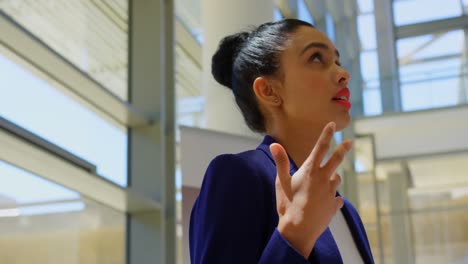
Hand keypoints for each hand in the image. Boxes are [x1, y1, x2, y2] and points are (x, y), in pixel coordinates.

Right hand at [270, 122, 352, 257]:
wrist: (298, 230)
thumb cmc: (287, 204)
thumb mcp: (281, 182)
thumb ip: (280, 162)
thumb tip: (275, 144)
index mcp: (310, 171)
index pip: (320, 148)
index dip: (326, 135)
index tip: (332, 125)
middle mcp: (323, 179)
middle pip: (336, 160)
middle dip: (343, 149)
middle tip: (350, 142)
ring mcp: (330, 192)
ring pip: (336, 180)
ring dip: (332, 178)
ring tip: (324, 182)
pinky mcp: (334, 206)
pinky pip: (336, 199)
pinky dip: (332, 199)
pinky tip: (327, 203)